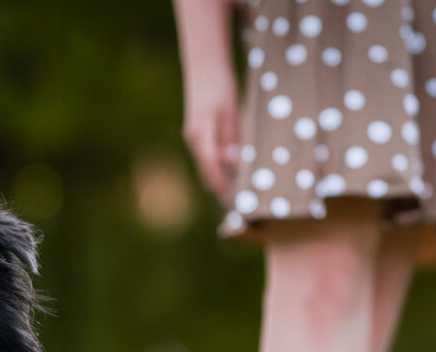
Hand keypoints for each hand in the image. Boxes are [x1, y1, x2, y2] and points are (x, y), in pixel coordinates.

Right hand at [182, 75, 239, 199]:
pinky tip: (234, 169)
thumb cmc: (221, 87)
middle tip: (242, 199)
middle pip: (207, 171)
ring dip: (221, 177)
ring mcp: (193, 138)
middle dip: (222, 186)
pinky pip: (207, 156)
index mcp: (201, 135)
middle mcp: (194, 139)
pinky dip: (219, 166)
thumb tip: (234, 163)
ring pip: (207, 165)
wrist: (205, 67)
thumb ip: (231, 139)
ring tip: (241, 188)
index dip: (222, 184)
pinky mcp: (197, 135)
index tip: (235, 198)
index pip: (210, 167)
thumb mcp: (231, 112)